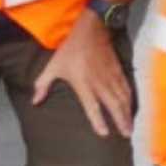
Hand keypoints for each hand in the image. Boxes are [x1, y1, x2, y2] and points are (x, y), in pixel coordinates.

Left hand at [33, 15, 134, 137]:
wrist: (91, 30)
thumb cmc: (71, 49)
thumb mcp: (53, 66)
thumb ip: (43, 84)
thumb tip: (34, 102)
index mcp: (84, 84)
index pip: (92, 107)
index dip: (98, 121)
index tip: (104, 134)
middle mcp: (100, 84)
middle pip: (114, 106)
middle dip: (121, 121)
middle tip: (126, 135)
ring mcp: (111, 78)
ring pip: (123, 99)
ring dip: (127, 114)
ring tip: (130, 126)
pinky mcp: (118, 71)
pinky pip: (126, 89)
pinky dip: (130, 100)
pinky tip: (131, 107)